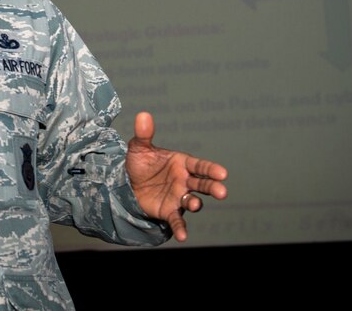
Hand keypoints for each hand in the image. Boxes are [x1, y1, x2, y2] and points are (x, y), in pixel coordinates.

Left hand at [127, 111, 227, 241]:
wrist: (128, 183)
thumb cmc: (140, 163)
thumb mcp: (139, 148)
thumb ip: (144, 134)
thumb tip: (142, 114)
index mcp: (182, 163)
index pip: (200, 166)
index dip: (211, 169)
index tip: (223, 173)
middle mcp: (185, 181)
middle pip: (203, 184)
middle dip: (213, 187)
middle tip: (222, 191)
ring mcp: (179, 197)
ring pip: (193, 201)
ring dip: (195, 203)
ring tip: (195, 205)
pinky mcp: (169, 211)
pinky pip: (177, 220)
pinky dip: (181, 228)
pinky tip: (182, 237)